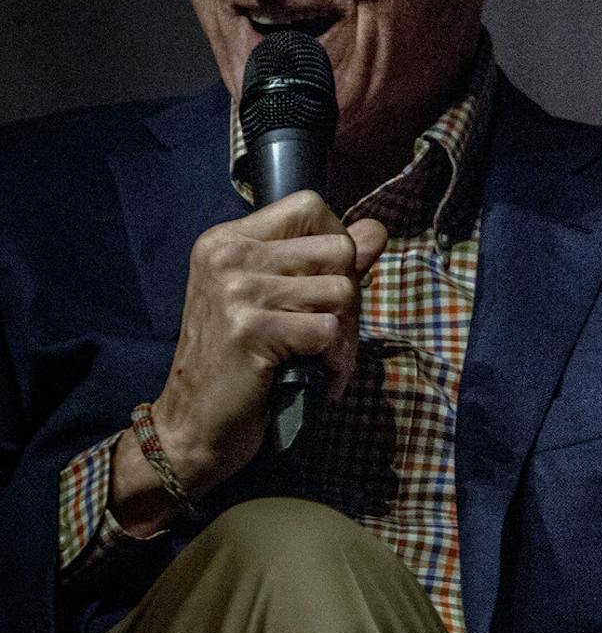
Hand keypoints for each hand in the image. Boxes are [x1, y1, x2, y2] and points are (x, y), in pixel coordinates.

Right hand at [132, 194, 385, 513]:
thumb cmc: (238, 361)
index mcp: (226, 240)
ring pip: (342, 291)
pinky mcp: (249, 330)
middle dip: (347, 295)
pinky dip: (332, 361)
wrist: (191, 426)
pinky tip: (310, 376)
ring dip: (343, 334)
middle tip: (325, 331)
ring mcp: (236, 291)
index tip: (321, 282)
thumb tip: (377, 229)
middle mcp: (227, 256)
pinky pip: (329, 331)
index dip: (335, 241)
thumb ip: (326, 262)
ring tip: (317, 356)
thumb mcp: (275, 299)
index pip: (310, 205)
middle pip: (339, 249)